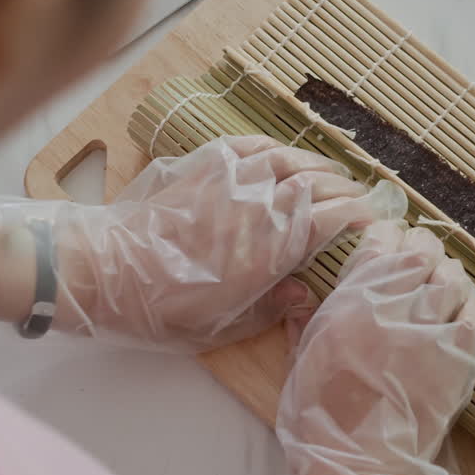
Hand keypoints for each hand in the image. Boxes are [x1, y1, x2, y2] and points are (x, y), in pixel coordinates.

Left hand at [0, 136, 404, 350]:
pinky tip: (281, 153)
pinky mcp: (200, 166)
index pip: (328, 219)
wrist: (101, 270)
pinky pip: (248, 145)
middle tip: (360, 199)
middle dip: (344, 190)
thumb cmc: (159, 310)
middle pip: (315, 185)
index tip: (372, 222)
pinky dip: (273, 146)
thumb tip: (305, 291)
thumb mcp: (219, 329)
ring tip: (330, 175)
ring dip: (315, 166)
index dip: (357, 217)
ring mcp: (228, 180)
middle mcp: (255, 206)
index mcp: (266, 249)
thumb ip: (269, 309)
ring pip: (287, 159)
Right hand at [273, 222, 474, 474]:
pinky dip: (471, 303)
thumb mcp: (297, 363)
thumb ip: (301, 321)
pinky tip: (461, 306)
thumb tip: (298, 294)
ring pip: (452, 277)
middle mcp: (391, 311)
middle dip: (420, 247)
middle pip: (421, 252)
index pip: (380, 243)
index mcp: (348, 306)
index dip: (387, 233)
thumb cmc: (319, 422)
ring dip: (446, 272)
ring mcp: (429, 335)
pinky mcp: (459, 363)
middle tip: (418, 254)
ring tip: (440, 279)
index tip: (387, 237)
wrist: (358, 470)